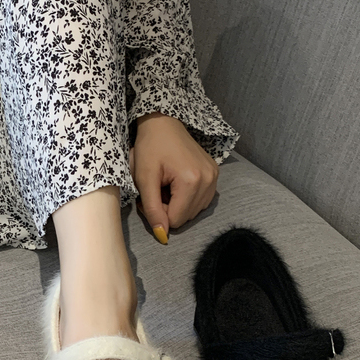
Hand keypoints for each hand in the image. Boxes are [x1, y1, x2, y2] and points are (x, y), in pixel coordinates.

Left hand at [129, 112, 218, 243]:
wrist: (163, 123)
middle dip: (167, 209)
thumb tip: (162, 235)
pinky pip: (200, 200)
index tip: (147, 197)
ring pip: (193, 211)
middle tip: (155, 189)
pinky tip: (176, 184)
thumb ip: (152, 209)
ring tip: (165, 185)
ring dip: (176, 204)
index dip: (158, 213)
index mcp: (192, 181)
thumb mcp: (144, 179)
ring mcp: (215, 177)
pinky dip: (186, 198)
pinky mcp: (215, 174)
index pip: (176, 220)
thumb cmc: (150, 148)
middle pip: (186, 217)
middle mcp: (209, 180)